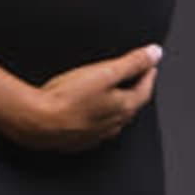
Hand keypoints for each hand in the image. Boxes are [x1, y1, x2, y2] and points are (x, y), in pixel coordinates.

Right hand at [4, 44, 160, 151]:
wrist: (39, 122)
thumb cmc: (68, 98)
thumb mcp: (104, 72)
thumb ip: (132, 62)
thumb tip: (154, 53)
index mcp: (124, 107)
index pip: (145, 90)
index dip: (148, 75)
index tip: (150, 66)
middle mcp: (114, 124)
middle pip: (131, 106)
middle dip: (135, 91)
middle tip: (136, 79)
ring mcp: (96, 135)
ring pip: (115, 119)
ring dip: (117, 106)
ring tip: (114, 95)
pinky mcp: (79, 140)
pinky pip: (97, 128)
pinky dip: (99, 118)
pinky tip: (90, 113)